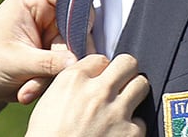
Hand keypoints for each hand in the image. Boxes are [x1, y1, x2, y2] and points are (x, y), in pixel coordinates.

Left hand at [0, 0, 77, 104]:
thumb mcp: (16, 62)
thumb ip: (49, 61)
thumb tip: (77, 61)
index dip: (80, 19)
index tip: (74, 47)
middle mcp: (48, 8)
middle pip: (80, 28)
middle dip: (64, 59)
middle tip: (41, 79)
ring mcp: (53, 29)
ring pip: (75, 51)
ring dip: (55, 75)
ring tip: (27, 88)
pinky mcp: (56, 48)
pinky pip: (68, 65)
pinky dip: (52, 81)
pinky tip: (28, 89)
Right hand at [25, 53, 148, 136]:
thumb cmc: (46, 136)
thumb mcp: (49, 101)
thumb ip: (71, 85)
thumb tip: (87, 80)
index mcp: (74, 79)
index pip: (100, 58)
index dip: (101, 69)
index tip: (100, 78)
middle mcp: (97, 91)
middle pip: (127, 63)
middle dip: (125, 71)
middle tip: (121, 82)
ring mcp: (116, 111)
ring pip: (141, 85)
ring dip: (134, 93)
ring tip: (124, 105)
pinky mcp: (130, 133)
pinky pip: (141, 121)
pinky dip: (132, 127)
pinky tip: (119, 132)